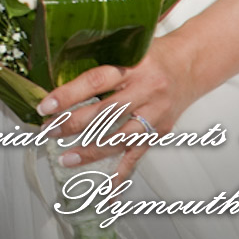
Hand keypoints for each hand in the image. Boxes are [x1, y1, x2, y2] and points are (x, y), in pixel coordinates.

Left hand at [38, 35, 200, 178]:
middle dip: (73, 124)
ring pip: (120, 138)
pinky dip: (122, 174)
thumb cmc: (155, 55)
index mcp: (134, 66)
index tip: (46, 106)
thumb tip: (59, 77)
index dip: (69, 94)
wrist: (192, 64)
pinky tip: (108, 190)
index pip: (96, 81)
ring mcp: (154, 114)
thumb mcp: (129, 48)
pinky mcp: (160, 131)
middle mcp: (146, 90)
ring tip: (67, 158)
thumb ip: (101, 61)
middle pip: (106, 112)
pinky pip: (138, 155)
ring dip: (91, 151)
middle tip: (48, 131)